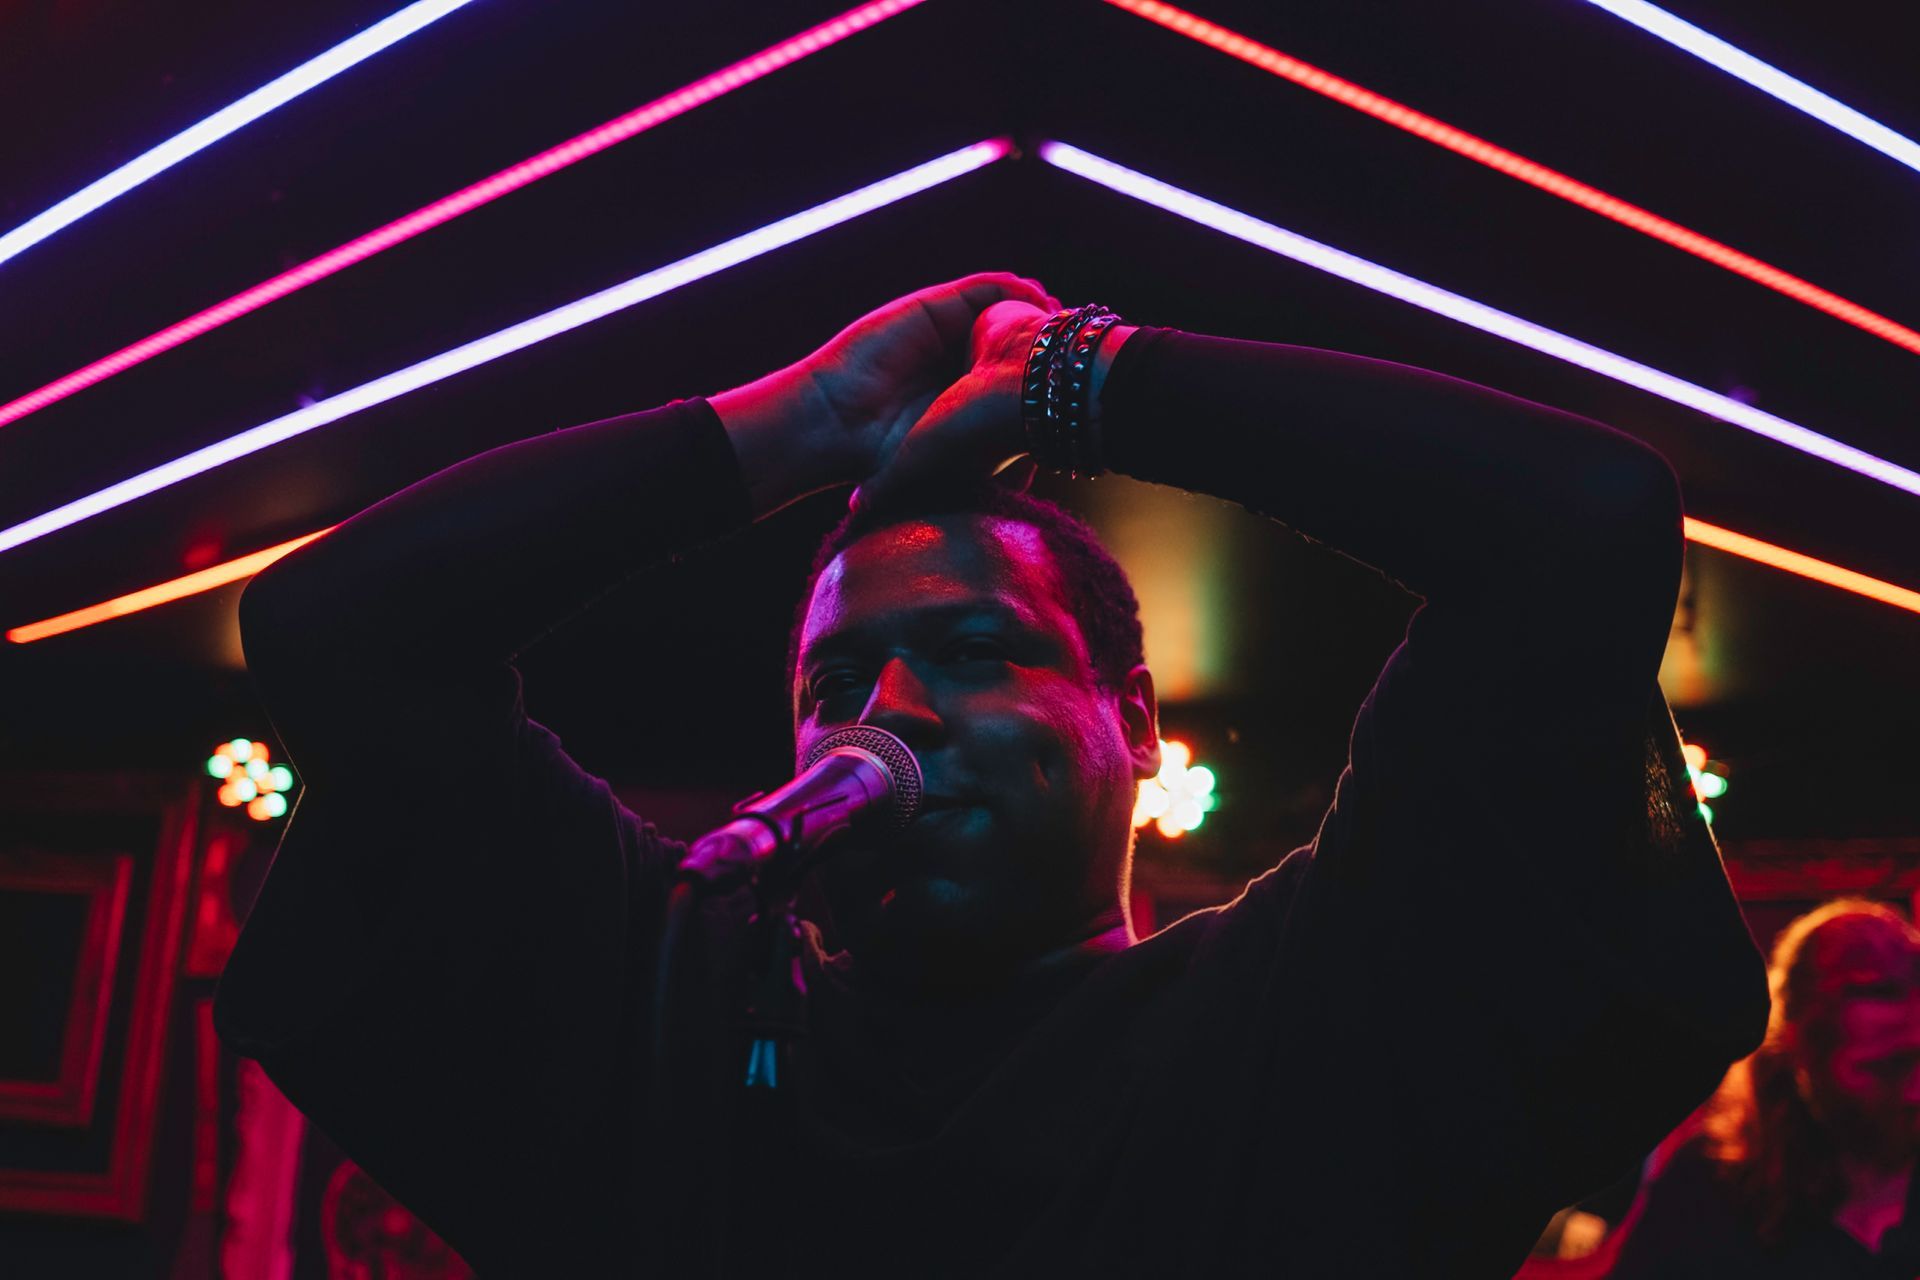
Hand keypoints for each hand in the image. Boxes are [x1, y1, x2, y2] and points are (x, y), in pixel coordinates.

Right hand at [711, 273, 1054, 516]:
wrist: (841, 423)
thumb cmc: (886, 454)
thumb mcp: (948, 460)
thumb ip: (980, 465)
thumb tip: (1034, 480)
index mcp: (965, 393)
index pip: (1018, 374)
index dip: (1051, 376)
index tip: (1083, 386)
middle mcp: (958, 358)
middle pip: (1018, 337)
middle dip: (1053, 340)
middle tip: (1088, 351)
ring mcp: (945, 330)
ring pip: (1004, 307)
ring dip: (1038, 308)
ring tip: (1068, 320)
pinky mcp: (931, 307)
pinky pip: (981, 287)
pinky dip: (1010, 288)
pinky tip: (1036, 298)